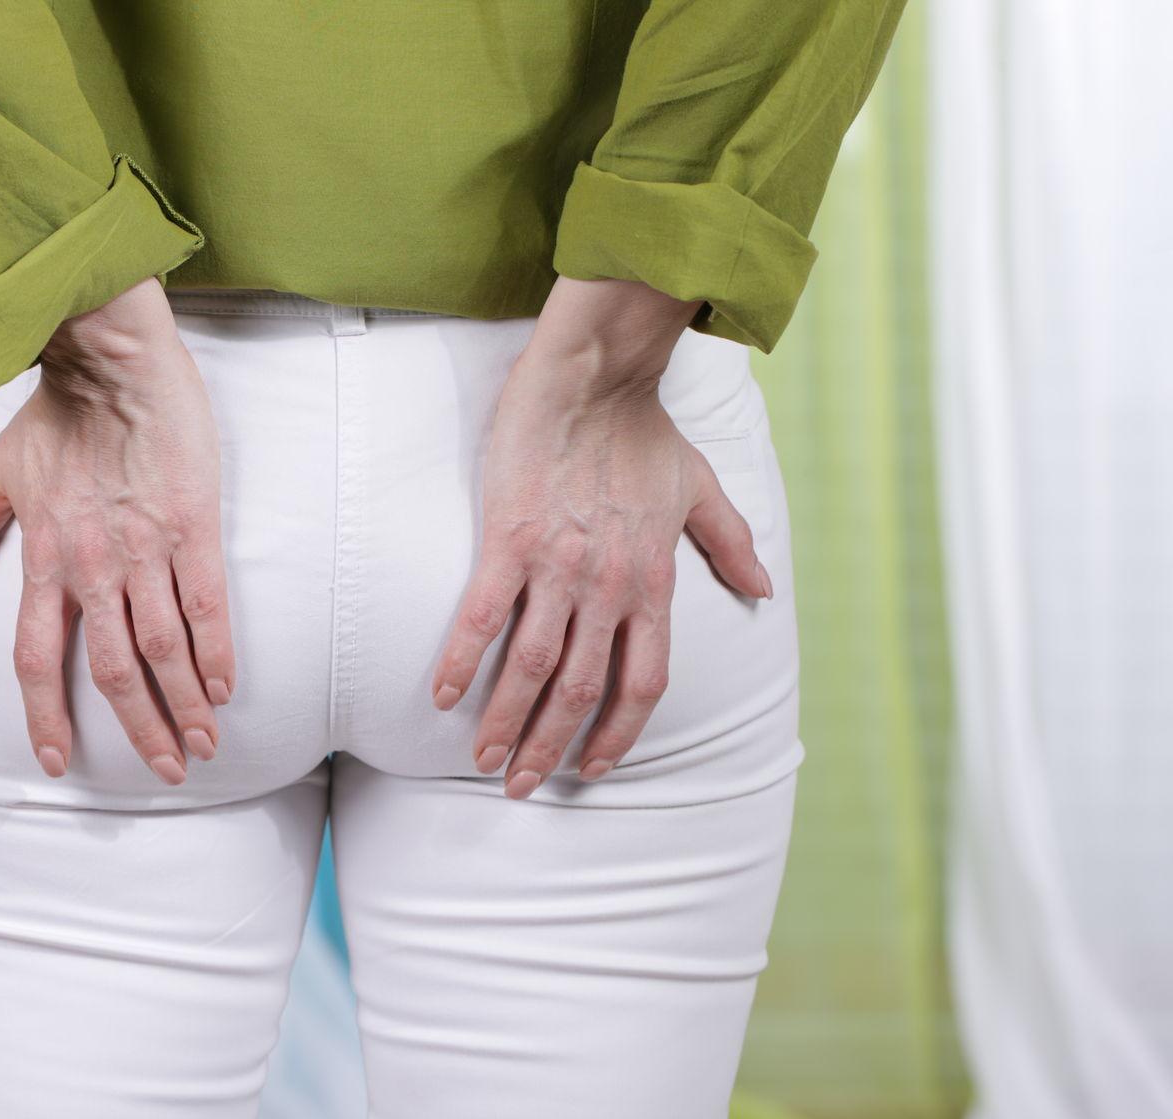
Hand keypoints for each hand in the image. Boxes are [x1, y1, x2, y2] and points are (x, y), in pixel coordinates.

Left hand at [0, 277, 235, 785]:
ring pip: (163, 647)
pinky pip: (206, 603)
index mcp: (45, 558)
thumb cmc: (57, 412)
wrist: (111, 359)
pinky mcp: (192, 526)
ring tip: (202, 744)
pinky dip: (216, 652)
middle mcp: (92, 566)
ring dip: (184, 704)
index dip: (46, 715)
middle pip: (112, 670)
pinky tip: (226, 688)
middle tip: (166, 771)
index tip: (57, 760)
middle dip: (139, 729)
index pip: (37, 658)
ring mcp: (145, 549)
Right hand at [430, 277, 772, 798]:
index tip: (595, 766)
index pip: (642, 681)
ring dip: (504, 721)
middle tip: (520, 786)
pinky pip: (482, 615)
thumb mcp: (700, 488)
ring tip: (482, 759)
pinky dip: (462, 660)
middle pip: (581, 691)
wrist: (594, 377)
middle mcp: (608, 587)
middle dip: (549, 746)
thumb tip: (763, 588)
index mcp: (651, 582)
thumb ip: (731, 542)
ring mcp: (557, 568)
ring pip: (533, 667)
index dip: (620, 732)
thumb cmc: (643, 429)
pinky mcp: (510, 540)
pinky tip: (441, 695)